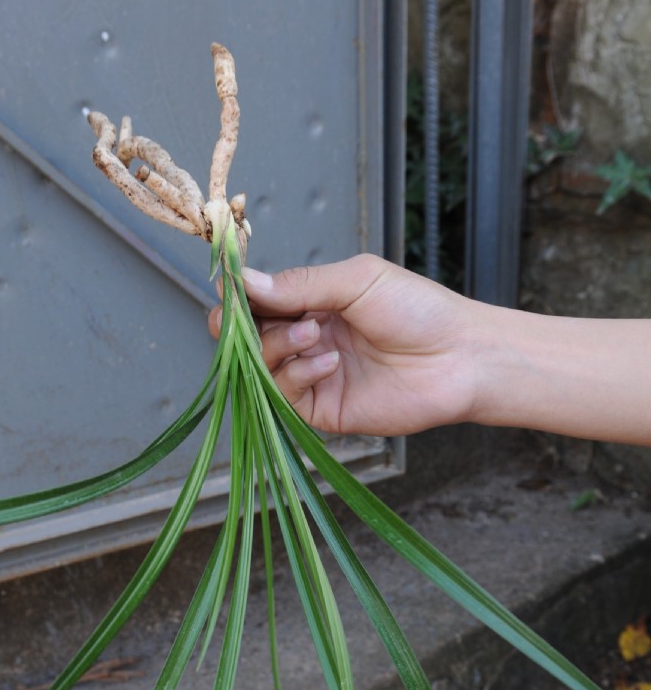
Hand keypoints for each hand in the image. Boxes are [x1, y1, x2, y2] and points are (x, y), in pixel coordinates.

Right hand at [208, 254, 478, 435]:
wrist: (459, 359)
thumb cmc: (420, 311)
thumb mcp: (357, 281)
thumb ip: (301, 284)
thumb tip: (245, 281)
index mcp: (314, 302)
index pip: (258, 300)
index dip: (240, 296)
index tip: (231, 290)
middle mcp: (307, 339)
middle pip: (248, 336)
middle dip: (246, 325)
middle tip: (257, 315)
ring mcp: (313, 375)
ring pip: (261, 365)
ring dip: (278, 346)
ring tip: (314, 335)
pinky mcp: (322, 409)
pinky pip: (286, 394)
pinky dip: (298, 375)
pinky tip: (328, 361)